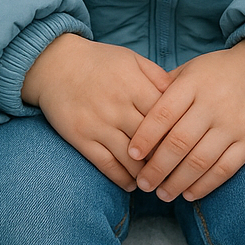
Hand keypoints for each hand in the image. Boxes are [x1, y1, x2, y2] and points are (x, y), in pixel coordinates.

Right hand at [21, 33, 175, 190]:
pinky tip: (132, 184)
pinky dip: (121, 178)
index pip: (166, 116)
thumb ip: (157, 77)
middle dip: (167, 159)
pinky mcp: (81, 138)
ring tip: (159, 182)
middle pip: (151, 140)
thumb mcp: (132, 59)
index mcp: (134, 85)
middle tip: (180, 172)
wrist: (55, 64)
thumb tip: (183, 97)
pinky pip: (106, 164)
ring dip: (146, 174)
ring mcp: (98, 124)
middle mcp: (117, 107)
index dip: (179, 133)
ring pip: (130, 159)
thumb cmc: (99, 61)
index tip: (190, 146)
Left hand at [127, 40, 244, 202]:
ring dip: (177, 182)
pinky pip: (225, 168)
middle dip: (157, 167)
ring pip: (200, 160)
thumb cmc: (218, 73)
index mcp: (193, 84)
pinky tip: (189, 193)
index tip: (131, 154)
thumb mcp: (191, 70)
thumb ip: (164, 89)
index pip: (163, 114)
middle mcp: (212, 104)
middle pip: (179, 142)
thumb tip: (133, 112)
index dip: (145, 136)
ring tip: (162, 194)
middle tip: (143, 183)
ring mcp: (233, 123)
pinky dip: (205, 185)